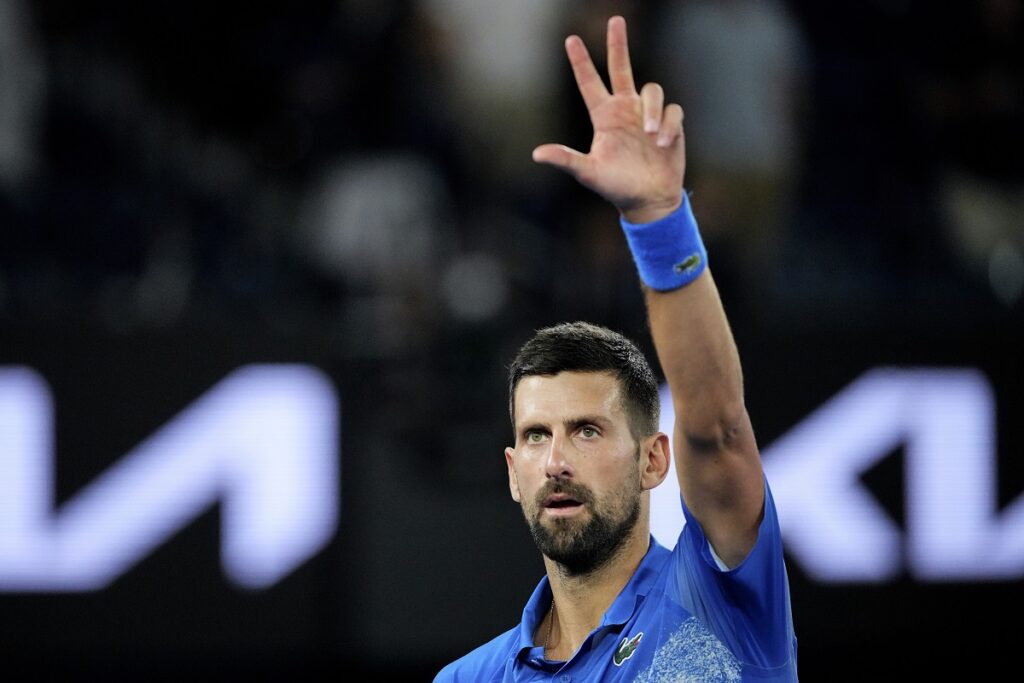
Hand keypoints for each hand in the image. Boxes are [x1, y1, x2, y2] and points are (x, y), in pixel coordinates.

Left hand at [533, 16, 685, 223]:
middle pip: (621, 68)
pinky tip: (662, 144)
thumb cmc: (616, 187)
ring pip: (652, 90)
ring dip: (651, 110)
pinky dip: (667, 124)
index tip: (570, 40)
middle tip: (615, 20)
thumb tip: (536, 154)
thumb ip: (566, 160)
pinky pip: (672, 110)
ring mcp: (648, 115)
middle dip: (618, 44)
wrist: (648, 200)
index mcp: (604, 117)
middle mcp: (625, 110)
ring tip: (650, 136)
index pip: (589, 83)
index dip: (581, 62)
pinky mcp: (670, 124)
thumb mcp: (588, 173)